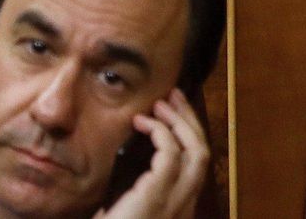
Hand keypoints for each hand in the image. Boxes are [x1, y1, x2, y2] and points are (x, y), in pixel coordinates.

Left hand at [98, 89, 209, 218]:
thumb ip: (122, 208)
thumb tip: (103, 197)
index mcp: (177, 212)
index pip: (195, 168)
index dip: (187, 138)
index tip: (168, 118)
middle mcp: (184, 208)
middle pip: (203, 154)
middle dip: (190, 121)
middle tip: (173, 97)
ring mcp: (175, 204)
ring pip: (197, 151)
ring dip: (181, 121)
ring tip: (163, 103)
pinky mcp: (157, 197)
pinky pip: (171, 154)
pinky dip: (161, 132)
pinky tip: (144, 123)